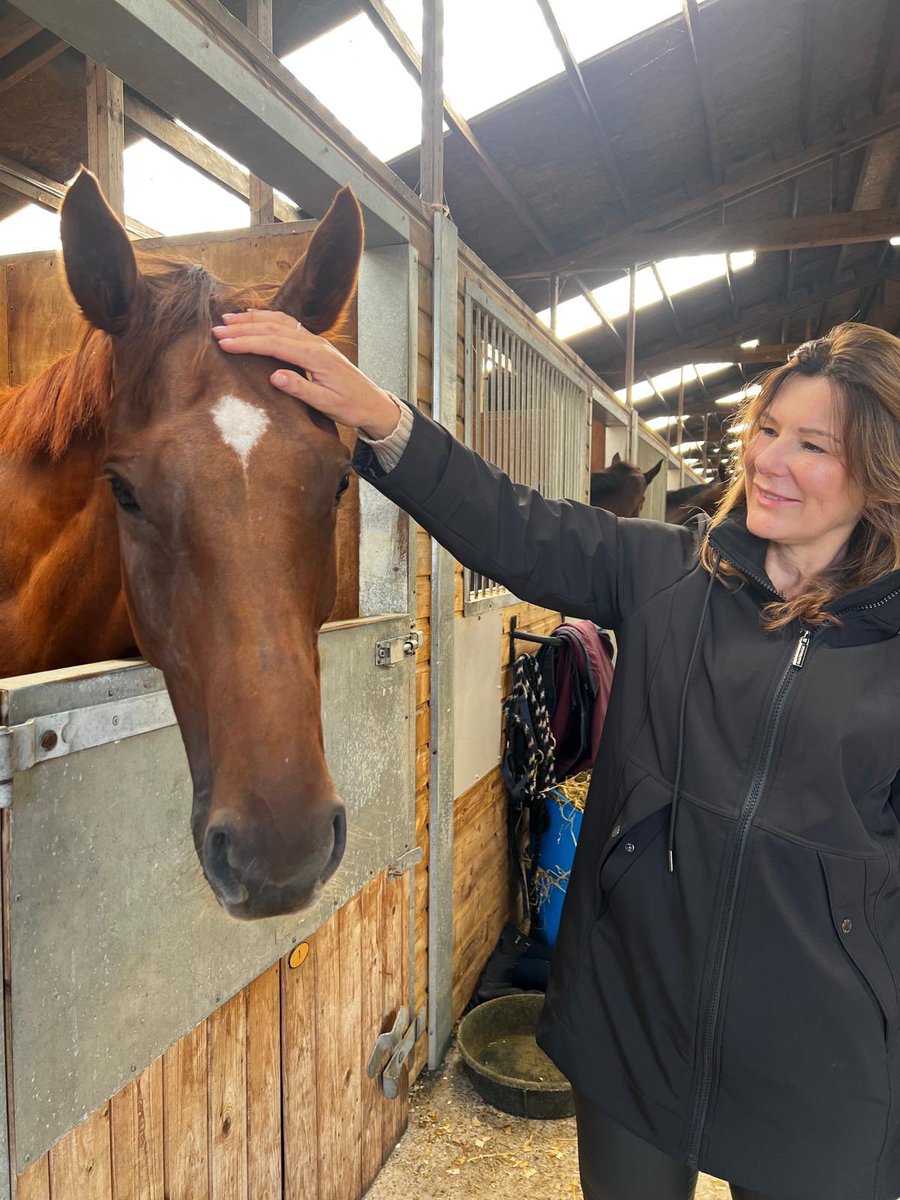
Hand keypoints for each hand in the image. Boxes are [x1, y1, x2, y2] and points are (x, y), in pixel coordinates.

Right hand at [211, 310, 400, 438]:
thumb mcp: (326, 404)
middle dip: (243, 327)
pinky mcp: (315, 344)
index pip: (273, 343)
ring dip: (253, 319)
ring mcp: (315, 340)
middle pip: (272, 327)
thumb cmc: (351, 406)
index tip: (223, 342)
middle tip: (216, 329)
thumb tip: (275, 377)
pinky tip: (255, 320)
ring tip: (228, 319)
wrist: (373, 403)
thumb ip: (301, 389)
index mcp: (315, 355)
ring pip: (279, 322)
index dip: (246, 342)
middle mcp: (314, 342)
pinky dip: (268, 319)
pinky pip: (288, 325)